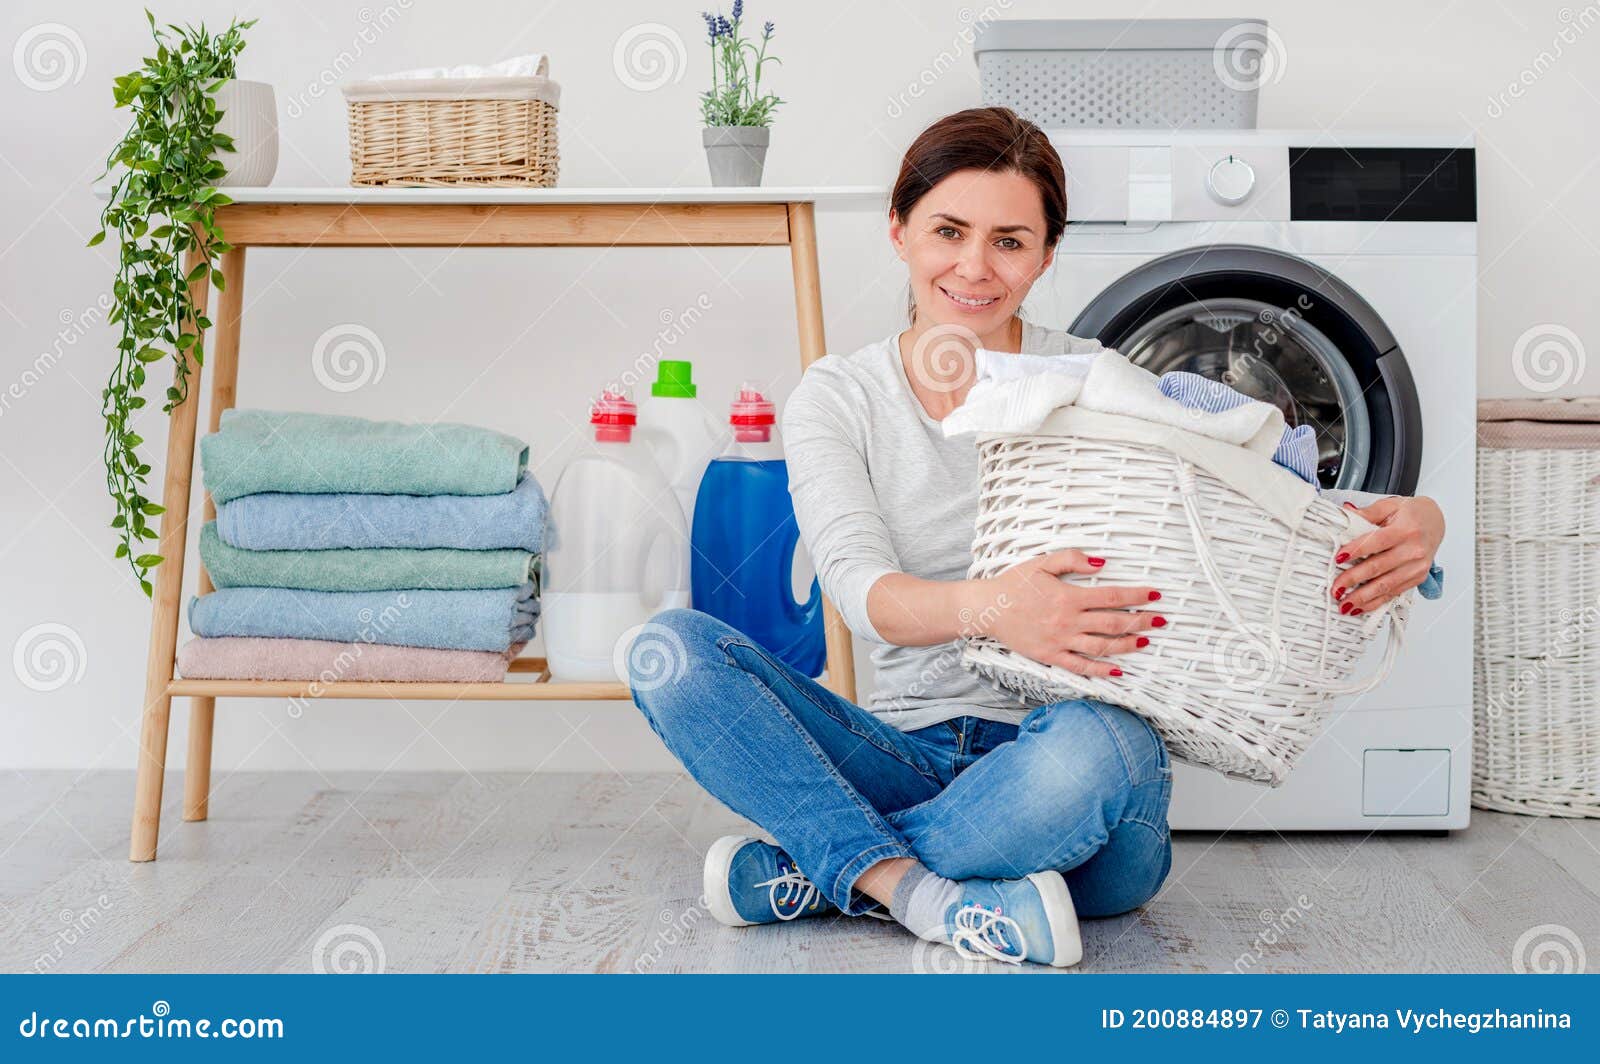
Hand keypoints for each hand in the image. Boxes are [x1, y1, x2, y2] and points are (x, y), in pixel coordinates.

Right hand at [971, 549, 1164, 677]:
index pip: (1112, 596)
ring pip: (1102, 646)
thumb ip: (1071, 559)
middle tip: (1161, 620)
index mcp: (1068, 596)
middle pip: (1113, 623)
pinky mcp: (1051, 656)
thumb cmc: (1014, 584)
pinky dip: (1101, 670)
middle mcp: (1068, 621)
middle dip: (1141, 621)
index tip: (1155, 595)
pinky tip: (1118, 670)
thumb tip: (1101, 562)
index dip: (1136, 596)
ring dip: (1127, 645)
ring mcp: (1060, 641)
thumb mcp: (1041, 563)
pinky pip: (1080, 666)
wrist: (988, 609)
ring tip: (1146, 642)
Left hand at [1331, 496, 1444, 613]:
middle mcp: (1414, 550)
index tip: (1339, 558)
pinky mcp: (1417, 578)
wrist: (1435, 522)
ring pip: (1386, 585)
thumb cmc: (1412, 514)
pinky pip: (1394, 593)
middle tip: (1336, 588)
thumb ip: (1366, 513)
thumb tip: (1345, 513)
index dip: (1356, 551)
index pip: (1377, 542)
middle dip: (1354, 580)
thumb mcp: (1389, 506)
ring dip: (1363, 598)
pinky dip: (1376, 602)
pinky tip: (1361, 607)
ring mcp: (1417, 567)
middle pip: (1378, 567)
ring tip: (1345, 604)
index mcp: (1406, 530)